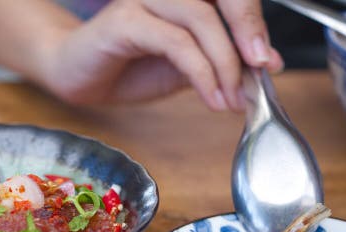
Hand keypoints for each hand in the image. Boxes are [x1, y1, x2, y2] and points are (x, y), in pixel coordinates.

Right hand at [39, 0, 283, 110]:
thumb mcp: (187, 68)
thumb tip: (267, 65)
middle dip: (249, 30)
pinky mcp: (125, 20)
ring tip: (232, 98)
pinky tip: (211, 96)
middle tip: (262, 69)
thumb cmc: (128, 67)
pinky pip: (176, 42)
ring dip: (224, 62)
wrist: (77, 77)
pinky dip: (200, 72)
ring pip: (202, 19)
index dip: (255, 24)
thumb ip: (223, 62)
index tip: (269, 63)